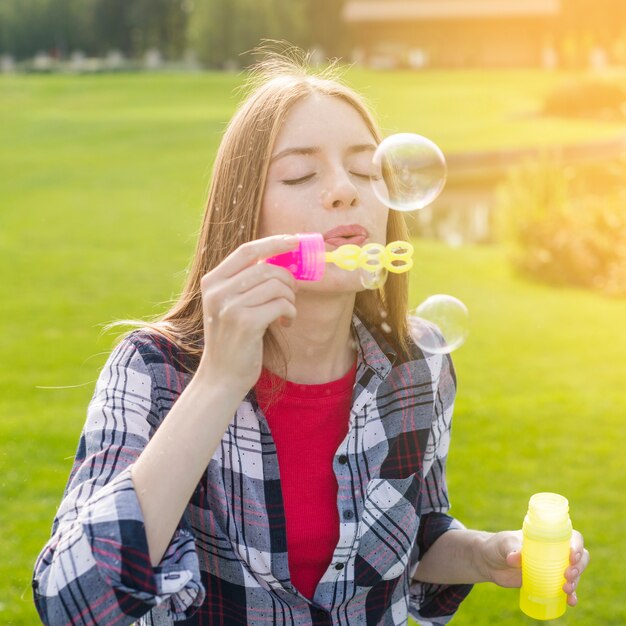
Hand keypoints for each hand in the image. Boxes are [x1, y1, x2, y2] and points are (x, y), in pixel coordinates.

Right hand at [196, 235, 298, 393]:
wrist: (221, 376)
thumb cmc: (233, 339)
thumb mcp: (230, 305)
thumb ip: (246, 282)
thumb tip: (281, 259)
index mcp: (212, 281)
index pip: (246, 251)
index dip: (273, 243)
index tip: (294, 240)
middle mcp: (217, 291)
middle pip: (266, 268)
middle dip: (288, 278)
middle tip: (293, 292)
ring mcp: (230, 307)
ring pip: (276, 285)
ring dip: (290, 299)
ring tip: (286, 312)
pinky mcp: (246, 323)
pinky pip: (281, 304)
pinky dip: (290, 312)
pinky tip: (285, 323)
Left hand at [480, 530, 589, 606]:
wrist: (489, 563)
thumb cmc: (498, 546)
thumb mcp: (504, 544)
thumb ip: (510, 549)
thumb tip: (514, 559)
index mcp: (547, 536)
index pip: (571, 537)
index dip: (577, 545)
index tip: (572, 555)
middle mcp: (554, 552)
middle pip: (579, 557)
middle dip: (579, 567)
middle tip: (567, 575)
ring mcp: (553, 568)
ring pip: (575, 574)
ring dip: (576, 582)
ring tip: (566, 589)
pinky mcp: (548, 583)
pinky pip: (566, 590)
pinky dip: (571, 596)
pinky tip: (570, 601)